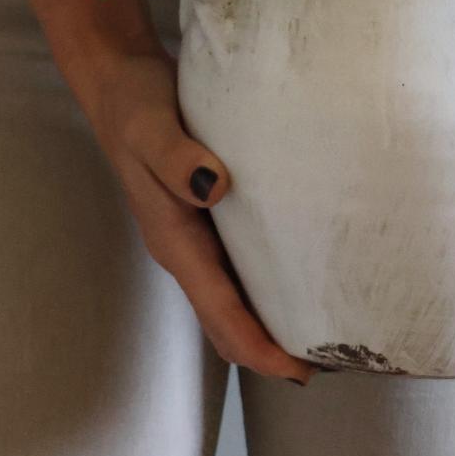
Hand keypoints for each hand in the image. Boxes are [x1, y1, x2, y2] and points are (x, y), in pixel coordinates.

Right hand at [83, 43, 313, 385]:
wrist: (118, 84)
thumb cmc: (136, 104)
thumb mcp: (151, 125)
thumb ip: (177, 156)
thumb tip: (215, 187)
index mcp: (173, 240)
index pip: (220, 313)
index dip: (259, 349)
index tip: (301, 371)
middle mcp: (184, 250)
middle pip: (228, 323)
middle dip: (271, 352)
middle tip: (336, 363)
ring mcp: (194, 239)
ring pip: (233, 303)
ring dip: (271, 325)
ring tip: (328, 332)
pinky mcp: (206, 219)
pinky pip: (238, 271)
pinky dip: (267, 290)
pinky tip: (304, 278)